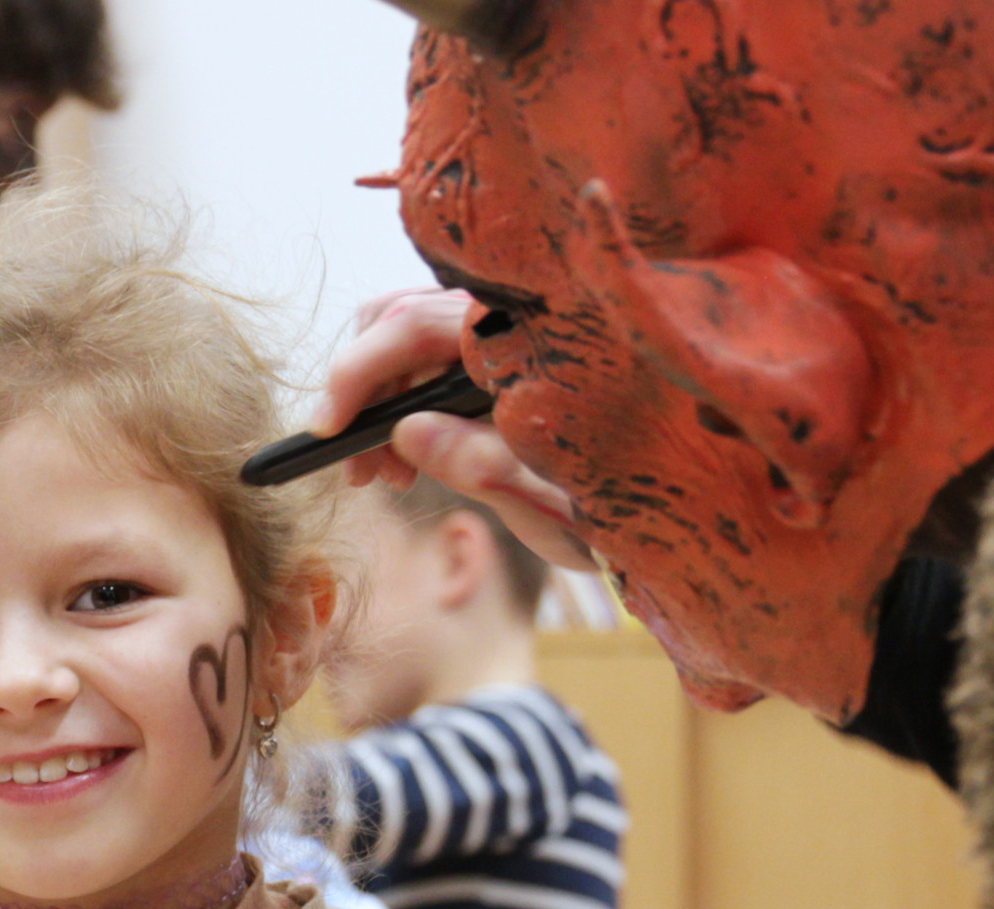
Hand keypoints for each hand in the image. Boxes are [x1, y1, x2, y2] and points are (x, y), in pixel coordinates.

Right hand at [317, 287, 597, 572]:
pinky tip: (410, 458)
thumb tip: (409, 434)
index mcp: (531, 333)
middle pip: (400, 319)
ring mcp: (505, 326)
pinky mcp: (499, 347)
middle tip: (361, 473)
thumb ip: (484, 464)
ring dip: (381, 404)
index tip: (327, 432)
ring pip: (407, 337)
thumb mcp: (550, 499)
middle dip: (364, 393)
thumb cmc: (619, 505)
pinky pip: (428, 354)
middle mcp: (514, 313)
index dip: (357, 375)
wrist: (665, 510)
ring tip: (391, 477)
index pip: (415, 324)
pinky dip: (404, 402)